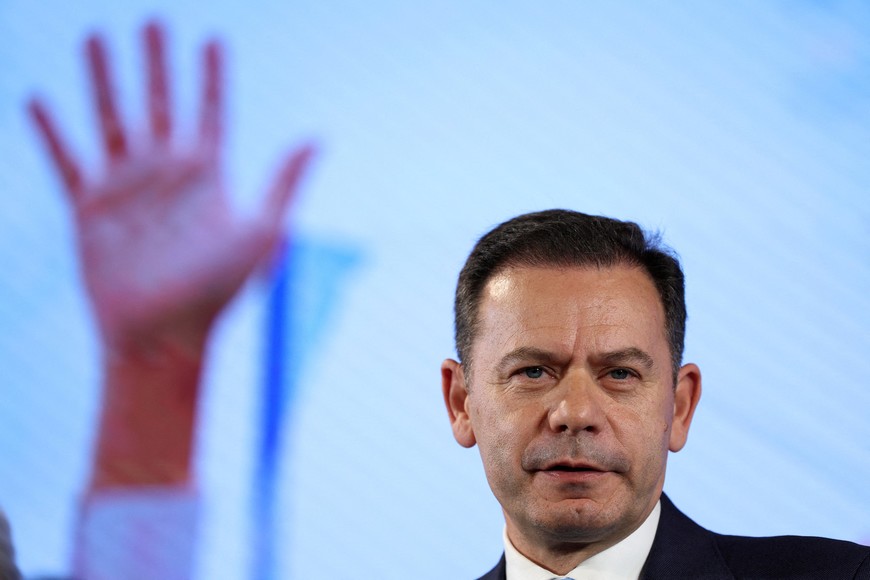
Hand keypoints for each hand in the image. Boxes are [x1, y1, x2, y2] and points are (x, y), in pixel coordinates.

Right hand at [29, 21, 312, 356]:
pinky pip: (65, 161)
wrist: (164, 337)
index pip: (210, 111)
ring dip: (104, 79)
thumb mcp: (262, 234)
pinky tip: (38, 99)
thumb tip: (318, 136)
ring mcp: (127, 190)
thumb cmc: (219, 292)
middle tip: (153, 18)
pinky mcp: (88, 210)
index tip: (213, 37)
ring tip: (96, 36)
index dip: (212, 75)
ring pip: (112, 119)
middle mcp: (168, 175)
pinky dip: (51, 132)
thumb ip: (285, 183)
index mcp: (209, 176)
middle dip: (156, 61)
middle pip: (160, 103)